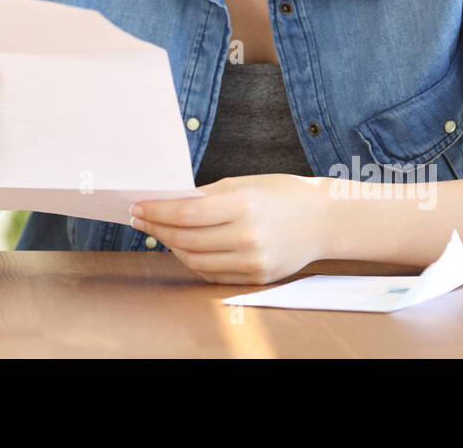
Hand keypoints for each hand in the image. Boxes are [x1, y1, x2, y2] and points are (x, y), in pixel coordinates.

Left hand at [130, 174, 332, 284]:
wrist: (325, 219)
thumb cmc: (282, 194)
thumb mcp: (243, 184)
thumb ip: (205, 195)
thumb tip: (165, 202)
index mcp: (243, 205)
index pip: (186, 212)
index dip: (156, 211)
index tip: (137, 206)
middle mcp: (248, 236)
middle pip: (186, 239)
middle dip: (156, 228)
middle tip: (140, 218)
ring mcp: (254, 261)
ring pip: (195, 260)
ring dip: (170, 246)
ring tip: (158, 232)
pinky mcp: (257, 277)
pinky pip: (212, 273)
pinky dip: (192, 261)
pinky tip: (182, 247)